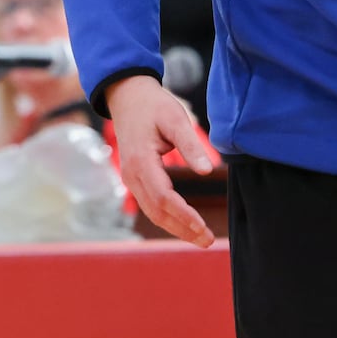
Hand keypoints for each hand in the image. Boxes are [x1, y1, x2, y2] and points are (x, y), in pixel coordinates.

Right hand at [106, 75, 216, 247]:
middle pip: (157, 212)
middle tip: (208, 241)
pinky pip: (150, 204)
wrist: (127, 96)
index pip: (163, 198)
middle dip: (183, 229)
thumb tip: (207, 172)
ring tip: (201, 238)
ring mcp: (130, 178)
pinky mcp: (134, 178)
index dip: (184, 216)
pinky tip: (185, 224)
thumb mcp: (175, 118)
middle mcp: (131, 174)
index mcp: (141, 161)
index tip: (204, 228)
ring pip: (152, 212)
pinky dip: (167, 218)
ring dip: (176, 228)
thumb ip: (191, 145)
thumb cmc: (154, 105)